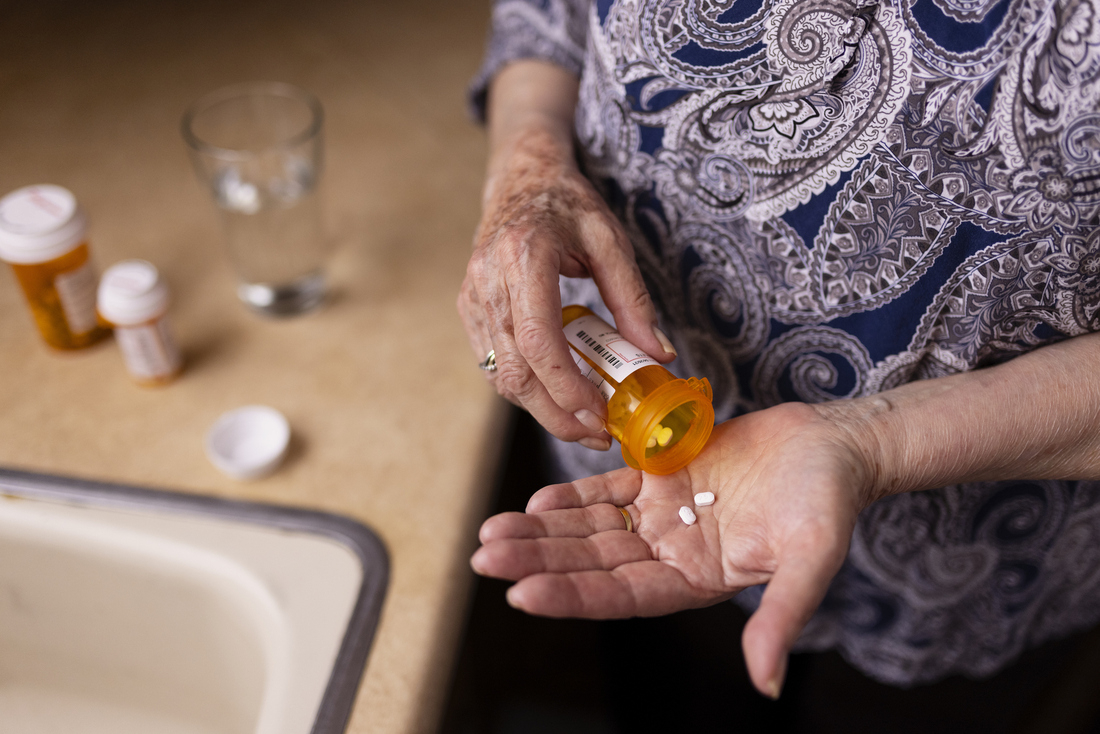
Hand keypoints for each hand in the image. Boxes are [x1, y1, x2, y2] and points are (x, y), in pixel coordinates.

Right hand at [459, 61, 673, 449]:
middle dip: (557, 414)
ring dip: (543, 408)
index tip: (599, 413)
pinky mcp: (469, 311)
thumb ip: (634, 301)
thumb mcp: (612, 242)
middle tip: (598, 434)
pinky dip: (527, 388)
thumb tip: (659, 357)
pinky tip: (559, 393)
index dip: (567, 386)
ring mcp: (473, 299)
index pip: (538, 340)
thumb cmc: (568, 206)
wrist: (521, 180)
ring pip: (502, 376)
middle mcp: (489, 282)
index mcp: (525, 257)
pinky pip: (495, 365)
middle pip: (516, 371)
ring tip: (585, 420)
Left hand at [470, 402, 872, 697]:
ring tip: (492, 531)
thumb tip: (767, 684)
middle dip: (539, 561)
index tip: (523, 594)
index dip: (573, 595)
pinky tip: (536, 502)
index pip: (622, 596)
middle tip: (485, 557)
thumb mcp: (810, 559)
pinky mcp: (660, 476)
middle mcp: (671, 554)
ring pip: (590, 528)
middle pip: (593, 562)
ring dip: (542, 531)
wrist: (833, 446)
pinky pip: (607, 490)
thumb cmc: (828, 502)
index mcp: (698, 582)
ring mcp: (662, 515)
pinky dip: (572, 496)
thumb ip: (782, 617)